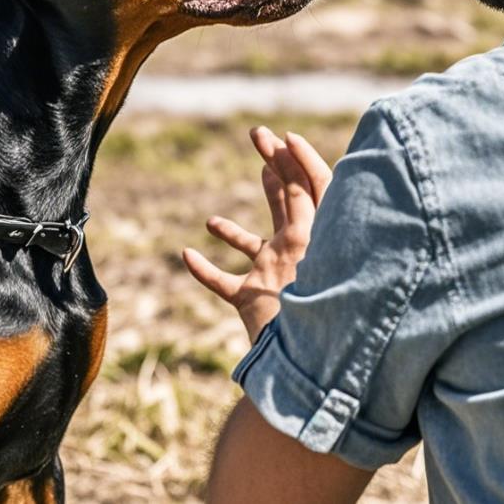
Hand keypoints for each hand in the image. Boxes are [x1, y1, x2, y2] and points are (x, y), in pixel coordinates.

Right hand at [183, 127, 332, 343]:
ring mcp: (274, 278)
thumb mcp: (307, 248)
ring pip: (254, 247)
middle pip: (287, 202)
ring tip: (214, 221)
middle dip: (273, 166)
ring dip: (233, 232)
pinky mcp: (255, 303)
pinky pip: (226, 285)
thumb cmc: (316, 313)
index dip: (298, 157)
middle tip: (257, 134)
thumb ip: (302, 204)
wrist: (309, 369)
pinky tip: (187, 257)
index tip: (279, 134)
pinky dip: (206, 271)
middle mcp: (294, 253)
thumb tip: (291, 150)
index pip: (310, 185)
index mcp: (311, 238)